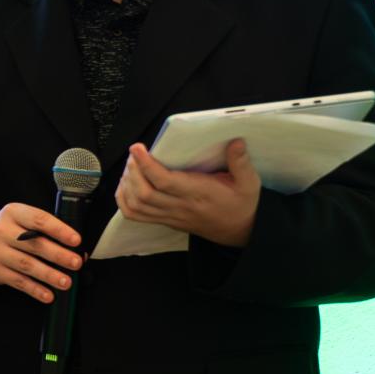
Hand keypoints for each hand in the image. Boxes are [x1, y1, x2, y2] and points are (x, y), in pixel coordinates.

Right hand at [0, 202, 81, 303]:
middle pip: (34, 243)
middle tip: (76, 263)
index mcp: (13, 212)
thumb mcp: (22, 221)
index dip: (59, 230)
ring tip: (66, 282)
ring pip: (27, 264)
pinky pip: (18, 281)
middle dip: (58, 255)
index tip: (76, 240)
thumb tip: (77, 250)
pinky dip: (35, 289)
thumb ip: (46, 231)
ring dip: (49, 275)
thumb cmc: (11, 232)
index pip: (39, 219)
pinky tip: (48, 295)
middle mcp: (2, 230)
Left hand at [115, 140, 259, 246]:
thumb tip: (236, 142)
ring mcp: (171, 216)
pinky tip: (126, 186)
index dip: (146, 164)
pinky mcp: (166, 221)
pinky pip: (137, 216)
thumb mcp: (249, 182)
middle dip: (132, 172)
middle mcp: (180, 206)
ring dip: (127, 185)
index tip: (137, 148)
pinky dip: (125, 201)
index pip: (165, 181)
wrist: (240, 231)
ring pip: (137, 206)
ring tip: (130, 167)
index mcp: (198, 193)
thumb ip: (241, 162)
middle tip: (134, 155)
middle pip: (144, 194)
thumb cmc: (242, 204)